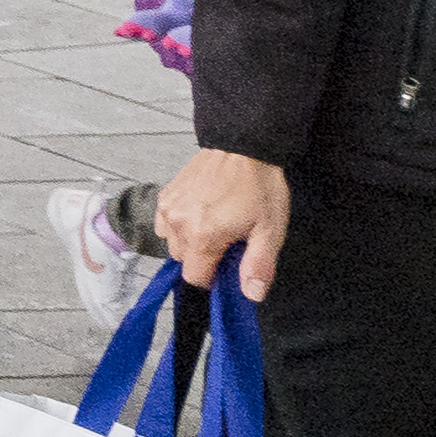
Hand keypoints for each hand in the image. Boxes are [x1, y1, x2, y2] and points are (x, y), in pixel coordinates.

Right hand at [156, 148, 289, 299]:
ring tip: (213, 223)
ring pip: (172, 242)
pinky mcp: (166, 194)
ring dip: (189, 240)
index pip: (195, 278)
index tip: (229, 264)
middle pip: (183, 260)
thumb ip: (259, 265)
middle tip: (227, 239)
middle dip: (203, 257)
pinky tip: (200, 211)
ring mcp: (168, 208)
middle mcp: (178, 224)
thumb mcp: (270, 228)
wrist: (242, 143)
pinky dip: (179, 223)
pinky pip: (165, 222)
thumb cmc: (259, 184)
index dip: (213, 278)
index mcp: (202, 237)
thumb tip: (251, 294)